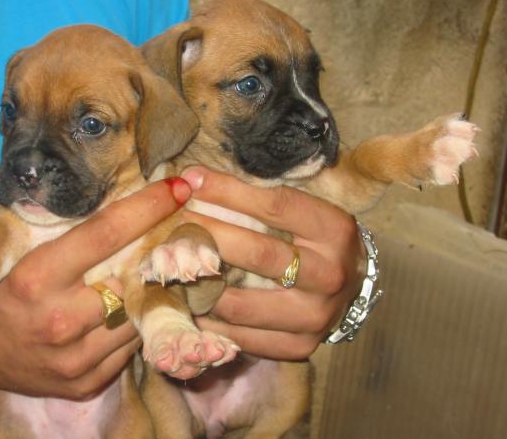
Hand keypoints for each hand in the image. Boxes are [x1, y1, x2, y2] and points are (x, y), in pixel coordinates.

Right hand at [0, 178, 190, 435]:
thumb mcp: (19, 250)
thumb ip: (67, 229)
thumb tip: (125, 196)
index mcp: (36, 277)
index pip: (105, 233)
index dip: (147, 206)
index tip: (179, 187)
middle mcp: (58, 320)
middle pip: (133, 277)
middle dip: (162, 250)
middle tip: (182, 230)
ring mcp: (75, 358)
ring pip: (140, 314)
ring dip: (154, 290)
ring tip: (160, 270)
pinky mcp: (86, 383)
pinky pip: (131, 345)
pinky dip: (138, 322)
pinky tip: (135, 307)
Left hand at [181, 167, 363, 359]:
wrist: (351, 283)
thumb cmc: (314, 236)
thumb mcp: (302, 209)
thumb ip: (257, 197)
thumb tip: (193, 180)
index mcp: (334, 231)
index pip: (276, 206)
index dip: (229, 192)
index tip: (192, 181)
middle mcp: (329, 275)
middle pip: (258, 254)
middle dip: (209, 236)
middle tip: (177, 225)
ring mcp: (315, 316)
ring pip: (241, 304)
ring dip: (199, 285)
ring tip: (173, 267)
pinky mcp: (299, 346)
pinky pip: (241, 336)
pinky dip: (208, 319)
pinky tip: (188, 302)